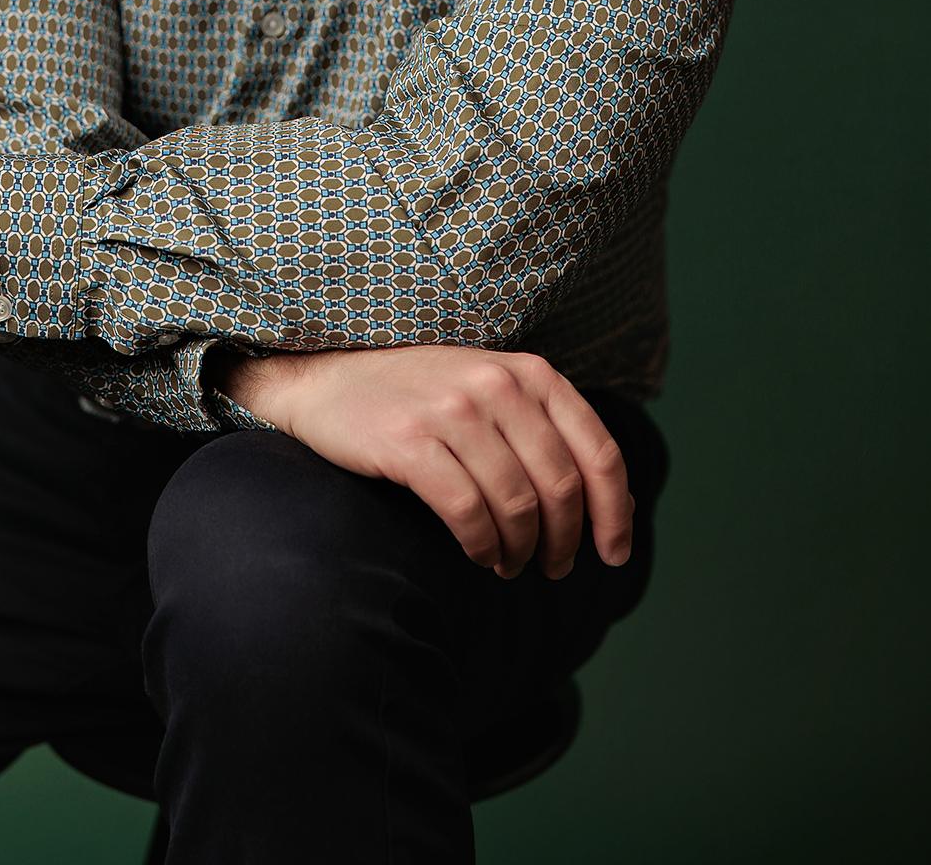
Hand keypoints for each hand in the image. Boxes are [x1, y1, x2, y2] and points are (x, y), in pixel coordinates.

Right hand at [222, 345, 633, 579]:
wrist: (326, 382)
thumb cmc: (418, 398)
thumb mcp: (490, 392)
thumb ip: (543, 429)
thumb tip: (606, 503)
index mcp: (529, 372)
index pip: (597, 450)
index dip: (614, 512)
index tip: (614, 554)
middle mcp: (496, 384)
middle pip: (560, 486)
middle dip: (564, 542)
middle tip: (553, 569)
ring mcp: (451, 410)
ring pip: (516, 504)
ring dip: (520, 551)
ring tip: (509, 565)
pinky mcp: (409, 441)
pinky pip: (467, 512)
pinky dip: (482, 545)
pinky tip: (479, 554)